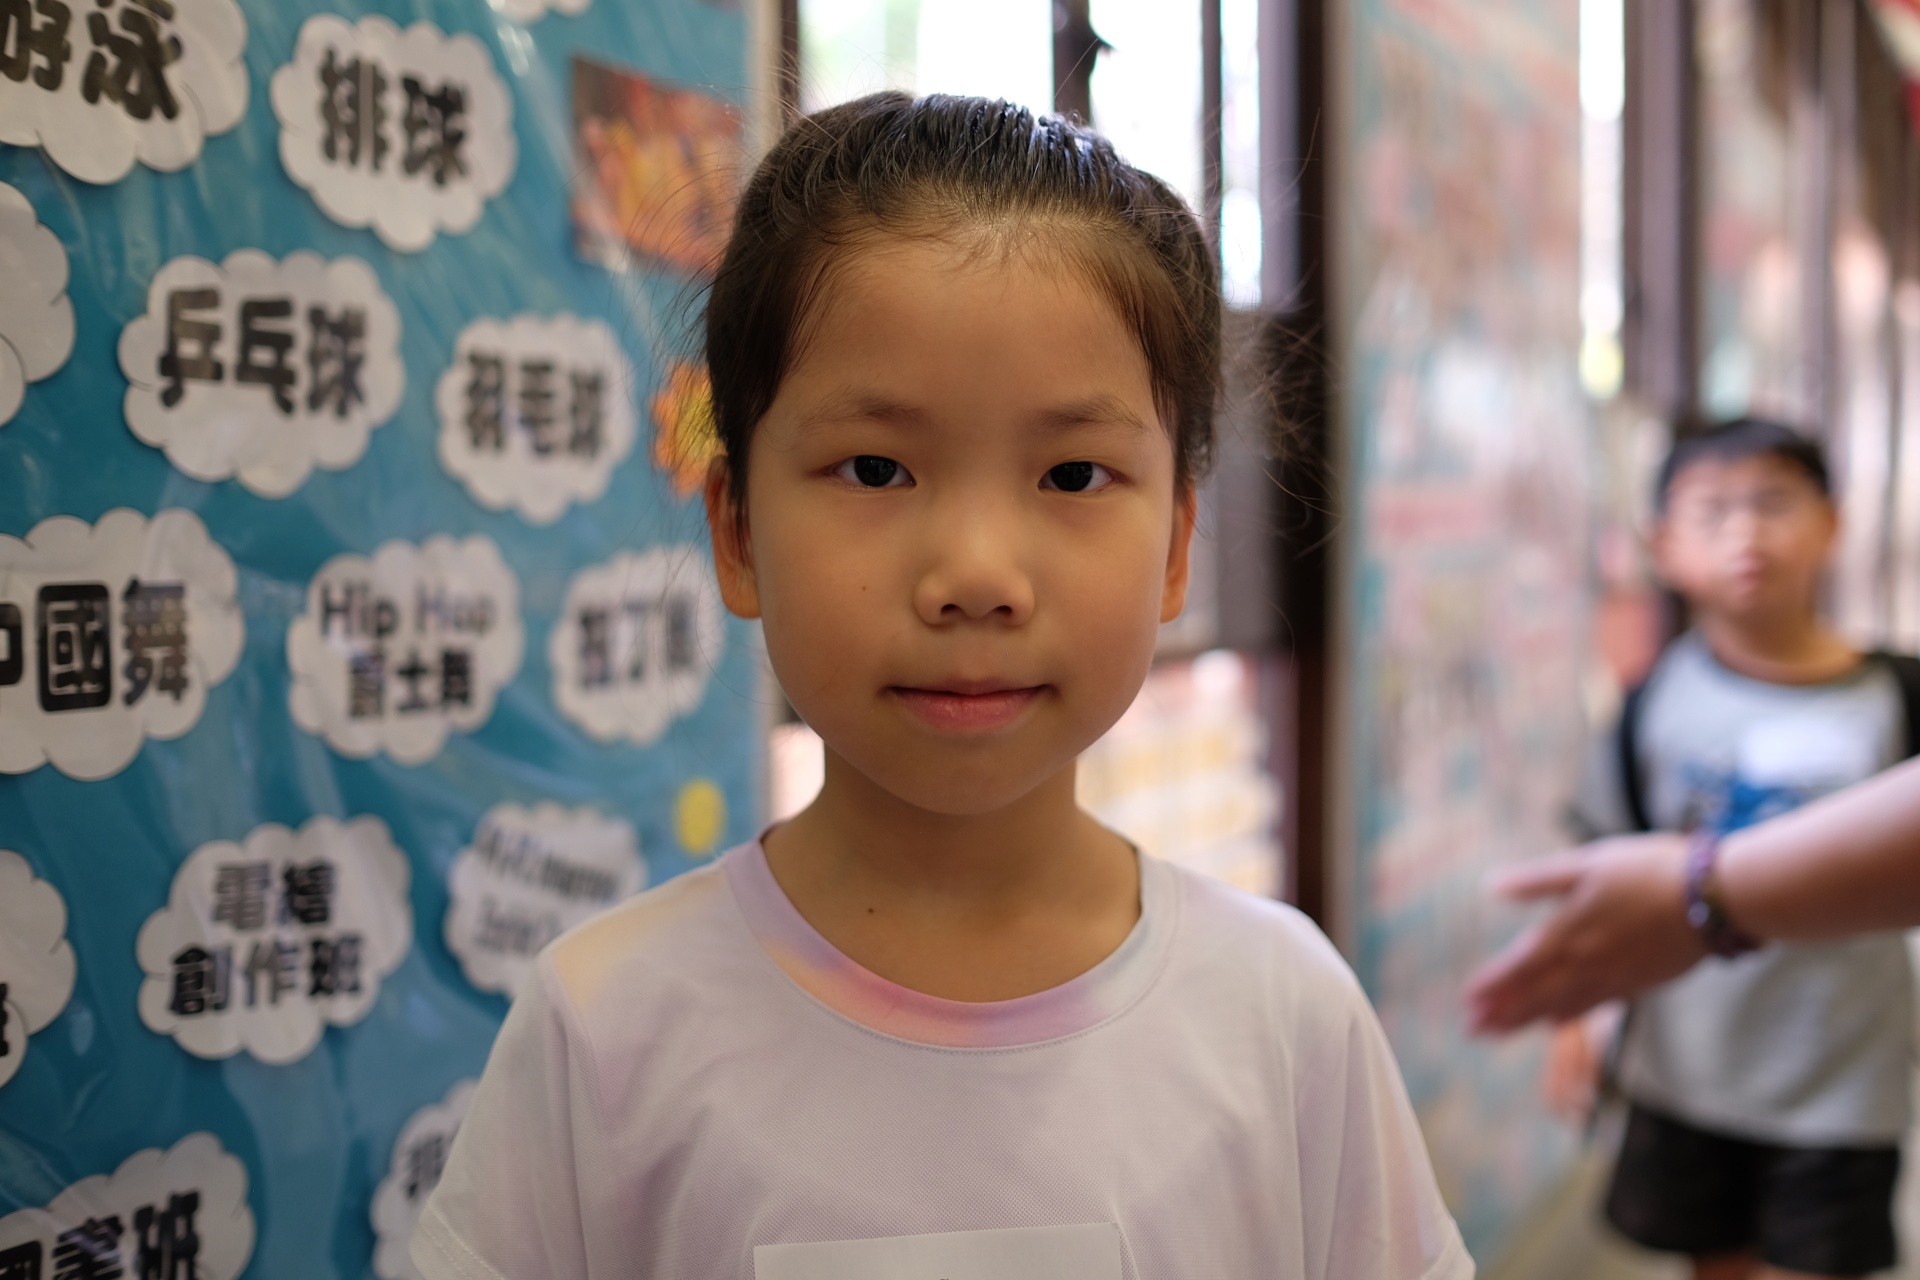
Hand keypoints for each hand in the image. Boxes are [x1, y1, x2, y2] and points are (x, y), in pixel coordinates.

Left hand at [1465, 834, 1705, 1033]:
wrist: (1717, 897)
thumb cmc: (1649, 871)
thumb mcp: (1586, 864)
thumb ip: (1537, 880)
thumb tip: (1490, 886)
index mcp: (1569, 932)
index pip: (1520, 967)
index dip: (1493, 985)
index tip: (1467, 1002)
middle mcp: (1588, 963)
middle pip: (1536, 995)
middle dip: (1503, 1013)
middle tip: (1472, 1031)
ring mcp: (1615, 977)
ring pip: (1563, 1006)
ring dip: (1528, 1020)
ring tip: (1499, 1033)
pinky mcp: (1640, 982)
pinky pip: (1595, 1006)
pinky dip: (1569, 1017)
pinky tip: (1555, 1024)